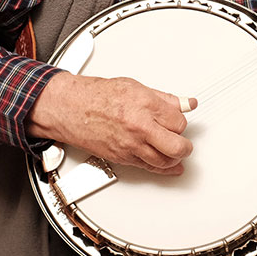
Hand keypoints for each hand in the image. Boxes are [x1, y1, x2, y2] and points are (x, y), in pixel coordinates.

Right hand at [26, 71, 195, 174]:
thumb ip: (164, 98)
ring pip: (165, 161)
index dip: (180, 121)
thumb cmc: (96, 96)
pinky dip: (162, 168)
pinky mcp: (123, 158)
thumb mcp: (135, 87)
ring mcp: (131, 145)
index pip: (179, 121)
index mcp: (145, 105)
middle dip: (185, 144)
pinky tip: (170, 167)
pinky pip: (149, 168)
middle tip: (185, 141)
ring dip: (175, 157)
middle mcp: (140, 127)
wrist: (71, 108)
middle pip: (177, 145)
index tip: (177, 119)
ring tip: (178, 152)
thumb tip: (185, 103)